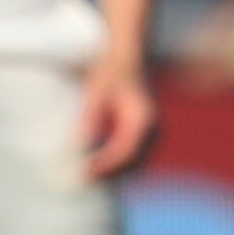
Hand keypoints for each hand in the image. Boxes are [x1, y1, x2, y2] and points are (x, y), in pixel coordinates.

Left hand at [76, 44, 158, 176]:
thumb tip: (82, 141)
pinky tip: (99, 163)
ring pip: (135, 161)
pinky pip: (134, 154)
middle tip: (84, 177)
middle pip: (133, 161)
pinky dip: (118, 162)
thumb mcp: (96, 90)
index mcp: (142, 118)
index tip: (86, 170)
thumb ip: (91, 115)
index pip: (125, 150)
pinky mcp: (145, 132)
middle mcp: (152, 127)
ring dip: (115, 170)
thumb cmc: (111, 72)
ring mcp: (151, 131)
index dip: (105, 164)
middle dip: (110, 172)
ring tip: (89, 172)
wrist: (125, 57)